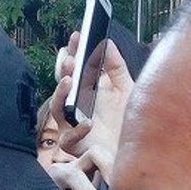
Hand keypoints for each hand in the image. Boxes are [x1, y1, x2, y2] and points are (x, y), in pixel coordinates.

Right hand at [52, 35, 133, 159]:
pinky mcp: (73, 146)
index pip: (75, 68)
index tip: (78, 36)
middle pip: (62, 85)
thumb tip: (107, 43)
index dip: (74, 52)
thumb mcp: (126, 89)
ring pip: (56, 109)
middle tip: (70, 56)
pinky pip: (69, 138)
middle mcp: (75, 106)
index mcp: (86, 91)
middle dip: (64, 69)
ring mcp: (71, 126)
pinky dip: (78, 129)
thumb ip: (116, 67)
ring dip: (60, 93)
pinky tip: (89, 122)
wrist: (134, 154)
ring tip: (70, 80)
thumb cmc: (127, 123)